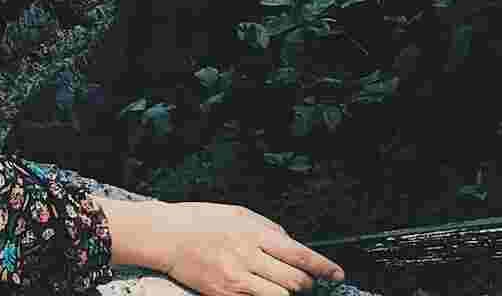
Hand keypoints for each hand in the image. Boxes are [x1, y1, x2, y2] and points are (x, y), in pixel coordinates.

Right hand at [159, 201, 345, 295]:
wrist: (164, 236)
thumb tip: (291, 244)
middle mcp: (247, 256)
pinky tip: (259, 286)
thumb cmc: (199, 221)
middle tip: (301, 277)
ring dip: (286, 290)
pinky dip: (266, 295)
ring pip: (281, 295)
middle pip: (296, 280)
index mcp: (252, 232)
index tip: (337, 273)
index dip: (324, 267)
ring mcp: (236, 278)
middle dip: (305, 281)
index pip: (300, 254)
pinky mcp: (226, 294)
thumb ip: (268, 228)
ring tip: (276, 280)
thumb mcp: (237, 214)